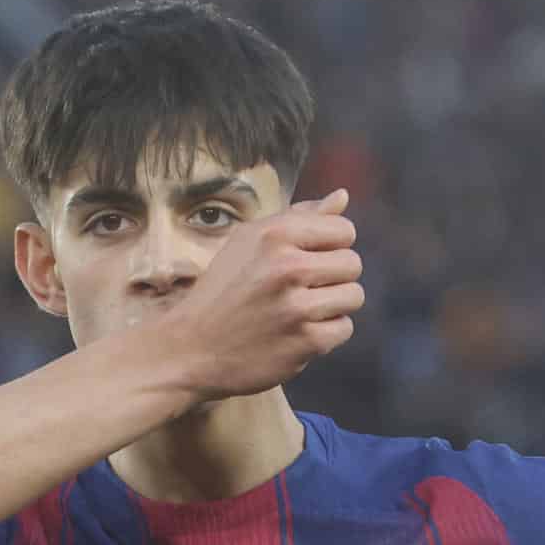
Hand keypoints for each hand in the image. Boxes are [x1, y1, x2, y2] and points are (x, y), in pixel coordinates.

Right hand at [168, 189, 363, 399]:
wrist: (190, 349)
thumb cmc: (223, 291)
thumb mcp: (248, 242)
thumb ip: (299, 218)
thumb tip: (343, 195)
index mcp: (273, 234)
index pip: (343, 228)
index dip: (330, 245)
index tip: (307, 260)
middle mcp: (286, 266)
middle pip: (353, 263)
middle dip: (334, 276)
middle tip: (302, 289)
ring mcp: (297, 306)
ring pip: (354, 295)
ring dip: (333, 305)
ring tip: (301, 310)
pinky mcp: (305, 341)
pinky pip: (344, 328)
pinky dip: (325, 333)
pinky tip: (297, 333)